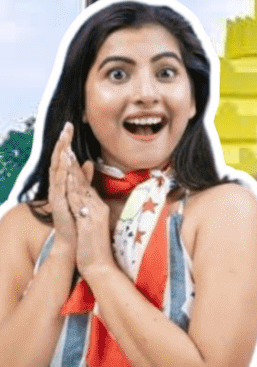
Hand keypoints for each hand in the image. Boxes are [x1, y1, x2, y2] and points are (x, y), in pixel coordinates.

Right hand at [48, 123, 78, 253]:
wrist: (74, 239)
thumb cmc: (77, 216)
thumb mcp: (84, 193)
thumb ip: (85, 178)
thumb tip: (89, 162)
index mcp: (65, 182)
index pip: (65, 158)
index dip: (67, 142)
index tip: (71, 126)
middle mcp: (58, 186)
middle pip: (59, 160)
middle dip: (63, 143)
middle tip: (67, 127)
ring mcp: (57, 194)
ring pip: (58, 171)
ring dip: (61, 155)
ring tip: (64, 141)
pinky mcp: (58, 204)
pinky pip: (60, 187)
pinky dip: (62, 175)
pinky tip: (65, 165)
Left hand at [64, 157, 112, 281]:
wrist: (101, 267)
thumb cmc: (95, 250)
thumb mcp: (93, 228)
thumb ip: (92, 214)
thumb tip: (89, 206)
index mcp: (99, 209)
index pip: (87, 187)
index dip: (78, 172)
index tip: (72, 157)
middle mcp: (99, 208)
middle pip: (84, 184)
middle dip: (74, 167)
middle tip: (68, 149)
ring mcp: (95, 214)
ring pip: (82, 189)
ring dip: (73, 172)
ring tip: (66, 157)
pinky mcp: (90, 221)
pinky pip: (80, 202)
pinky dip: (74, 189)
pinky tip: (68, 179)